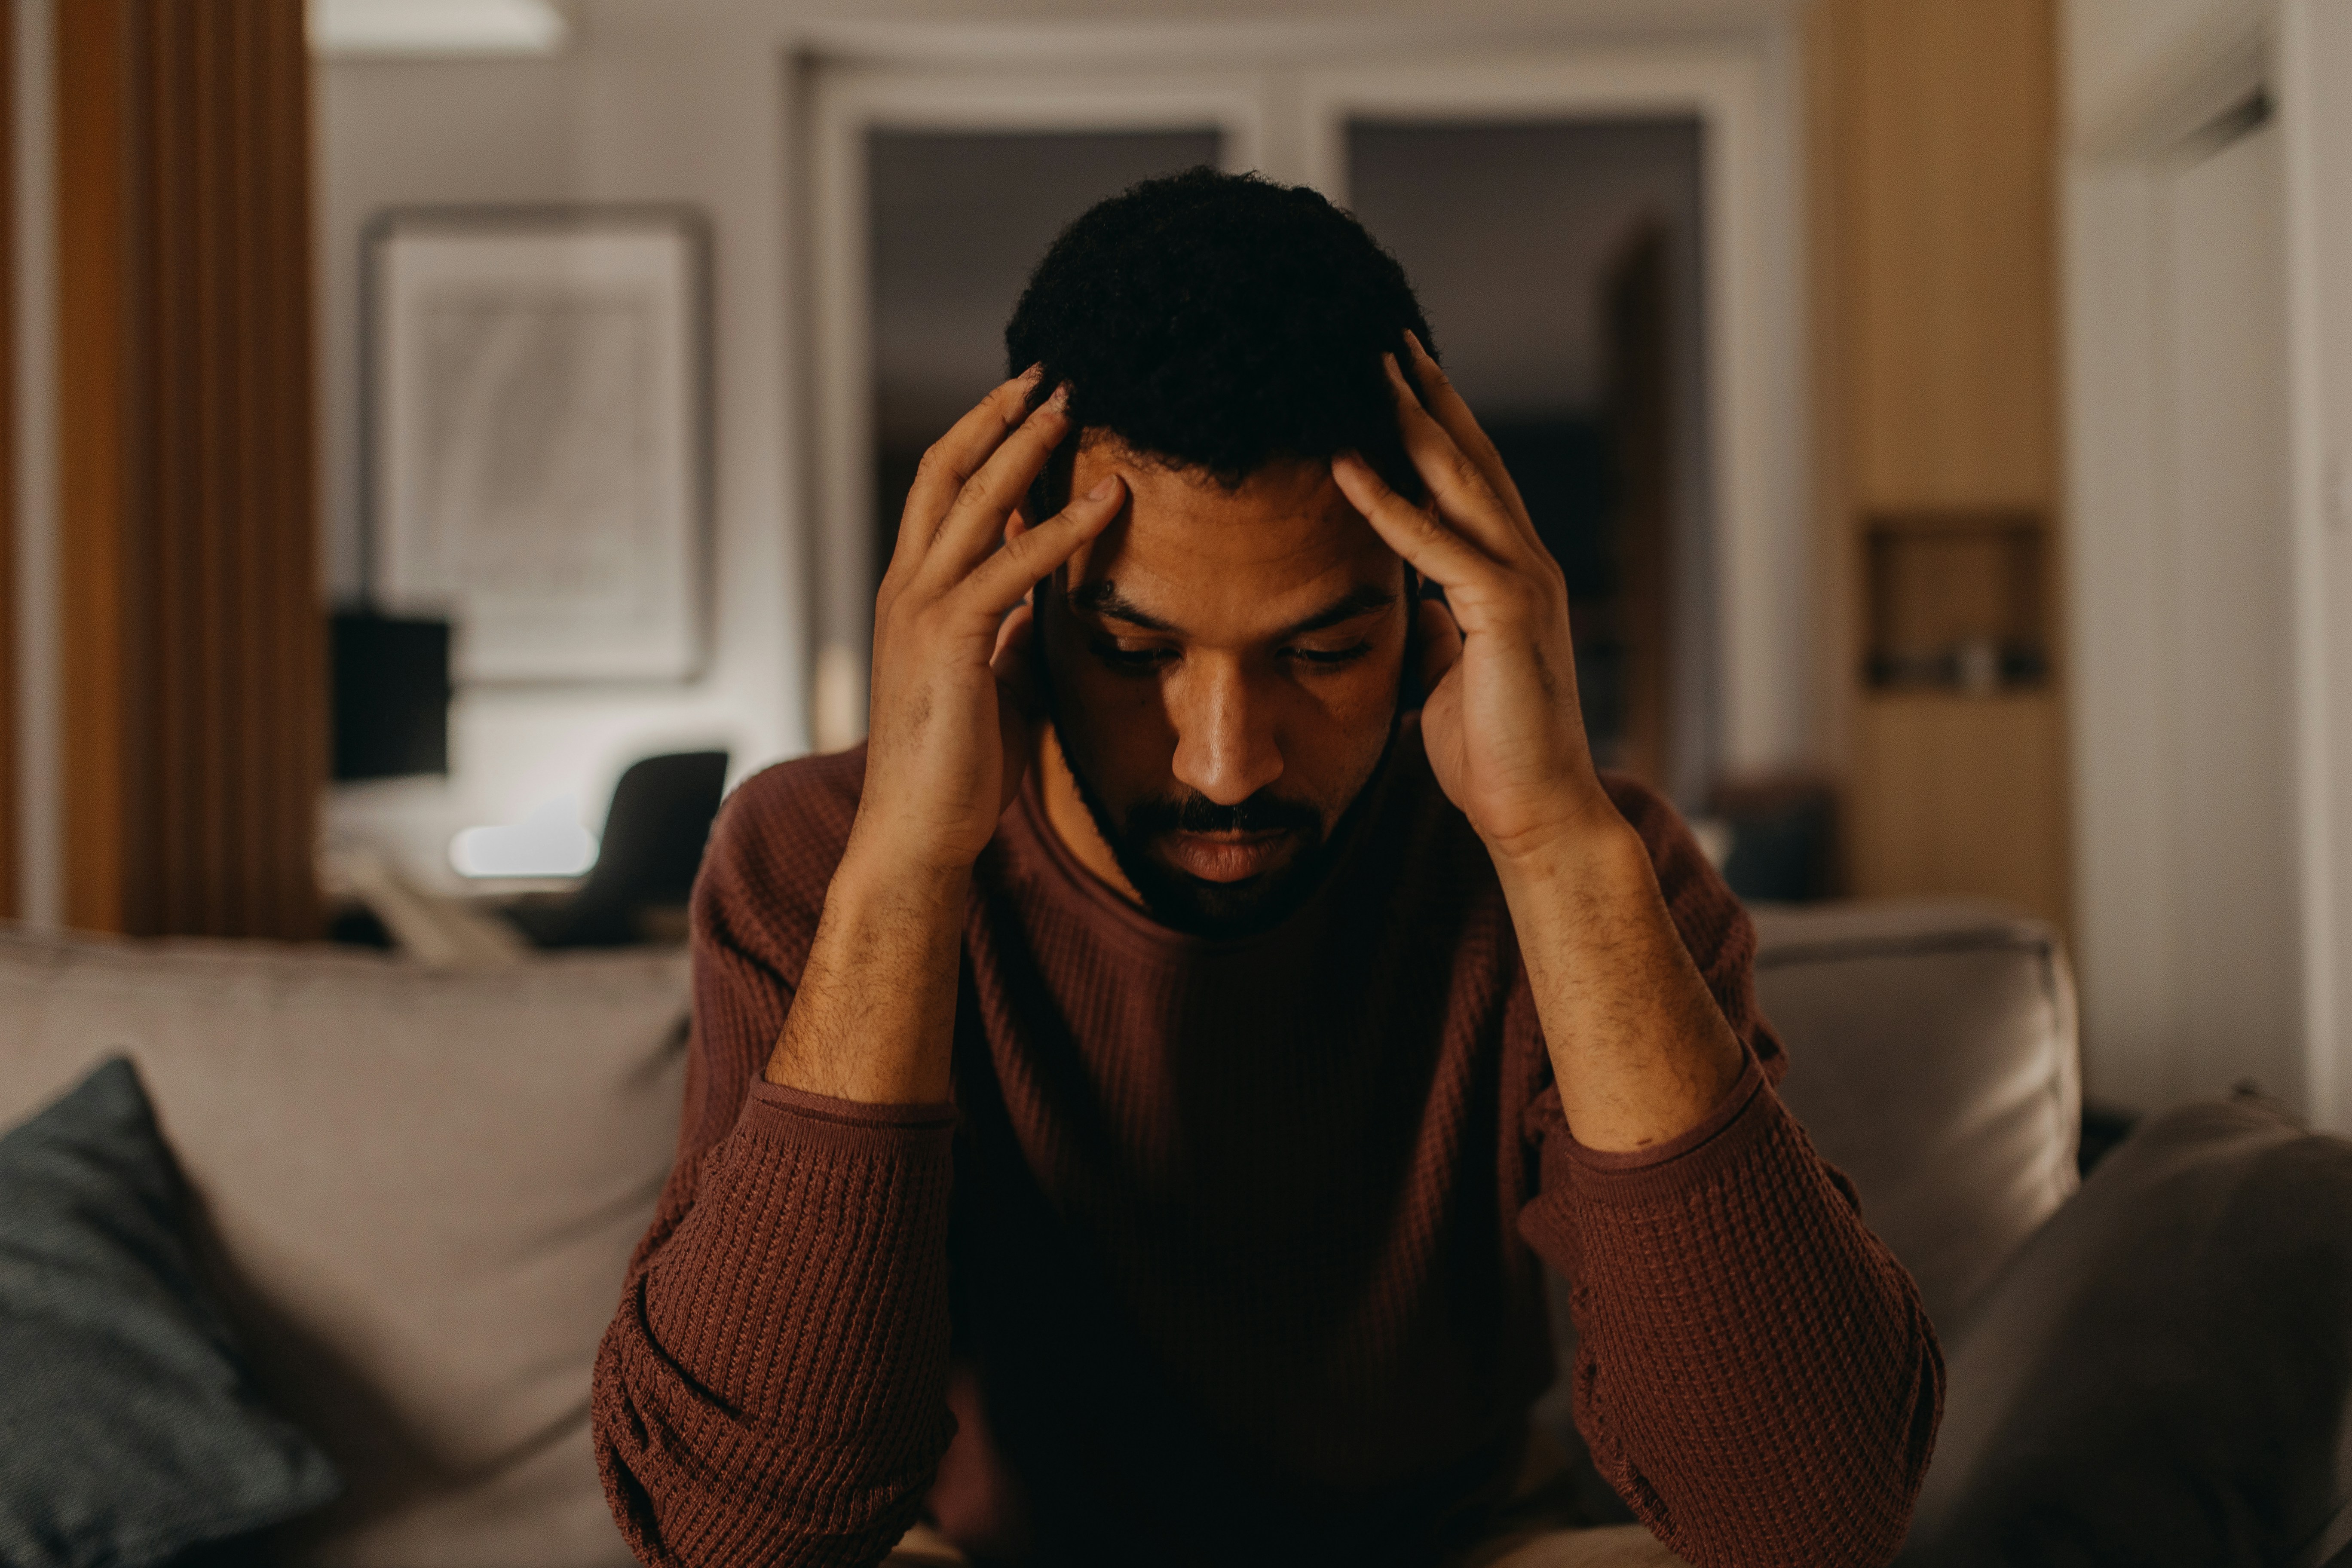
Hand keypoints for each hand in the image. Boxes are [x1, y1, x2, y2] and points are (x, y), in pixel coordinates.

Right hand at [856, 370, 1126, 876]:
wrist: (915, 833)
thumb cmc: (954, 769)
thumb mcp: (987, 684)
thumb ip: (1003, 639)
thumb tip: (1031, 611)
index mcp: (912, 595)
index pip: (944, 494)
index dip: (982, 442)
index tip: (1028, 407)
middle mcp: (908, 588)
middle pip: (947, 472)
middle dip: (997, 417)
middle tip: (1049, 373)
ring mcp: (921, 610)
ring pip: (975, 501)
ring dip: (1027, 447)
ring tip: (1074, 403)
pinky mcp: (951, 641)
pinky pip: (1014, 566)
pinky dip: (1063, 527)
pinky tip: (1109, 500)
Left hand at [1330, 334, 1611, 866]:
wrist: (1538, 815)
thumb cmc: (1495, 757)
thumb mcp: (1451, 680)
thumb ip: (1441, 636)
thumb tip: (1422, 612)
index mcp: (1510, 579)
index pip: (1469, 485)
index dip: (1437, 429)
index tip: (1399, 381)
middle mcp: (1524, 567)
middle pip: (1471, 461)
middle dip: (1429, 398)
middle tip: (1387, 340)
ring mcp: (1521, 584)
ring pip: (1461, 483)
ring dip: (1412, 423)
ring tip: (1370, 369)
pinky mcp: (1506, 613)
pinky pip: (1435, 545)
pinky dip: (1390, 503)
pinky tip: (1349, 466)